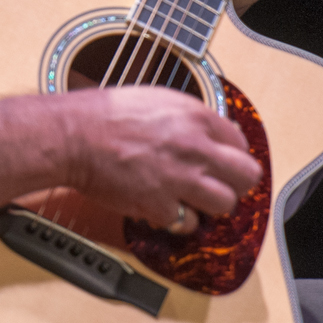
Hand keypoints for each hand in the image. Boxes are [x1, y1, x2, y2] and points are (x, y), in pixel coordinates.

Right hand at [0, 88, 261, 234]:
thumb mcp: (158, 99)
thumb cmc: (107, 113)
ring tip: (194, 200)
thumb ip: (190, 117)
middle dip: (235, 182)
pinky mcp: (161, 205)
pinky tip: (167, 208)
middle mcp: (195, 147)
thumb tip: (210, 132)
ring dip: (211, 205)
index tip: (223, 161)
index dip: (232, 154)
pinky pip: (189, 224)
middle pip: (246, 176)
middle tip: (219, 184)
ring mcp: (180, 178)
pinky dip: (180, 221)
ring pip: (226, 204)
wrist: (75, 134)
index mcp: (196, 115)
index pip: (241, 142)